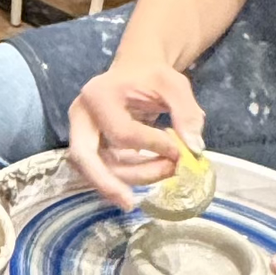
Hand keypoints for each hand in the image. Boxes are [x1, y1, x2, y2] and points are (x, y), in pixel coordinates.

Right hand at [67, 59, 207, 211]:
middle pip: (84, 157)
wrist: (136, 71)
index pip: (120, 132)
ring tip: (165, 172)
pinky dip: (127, 178)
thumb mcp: (174, 85)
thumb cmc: (152, 76)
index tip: (178, 150)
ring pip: (97, 169)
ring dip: (130, 179)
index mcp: (98, 96)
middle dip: (108, 183)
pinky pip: (104, 170)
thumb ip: (186, 113)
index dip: (151, 146)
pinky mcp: (91, 147)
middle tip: (131, 203)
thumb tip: (194, 148)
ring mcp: (82, 133)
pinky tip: (153, 174)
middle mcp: (81, 116)